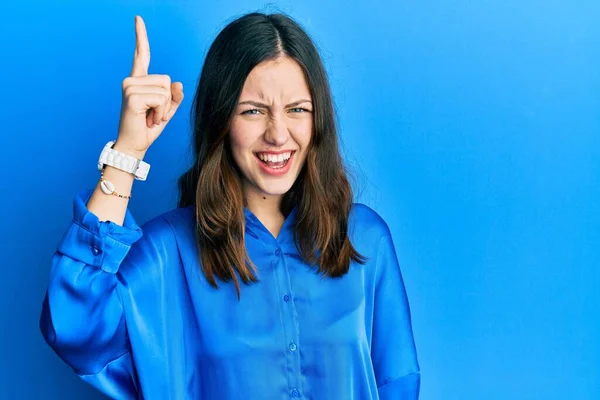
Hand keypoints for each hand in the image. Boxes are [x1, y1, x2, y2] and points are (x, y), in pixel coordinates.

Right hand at [115, 15, 183, 157]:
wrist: (135, 144)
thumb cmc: (148, 127)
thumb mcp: (166, 110)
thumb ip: (174, 97)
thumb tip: (178, 83)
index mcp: (139, 80)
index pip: (141, 54)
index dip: (140, 36)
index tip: (138, 18)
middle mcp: (132, 79)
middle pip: (166, 80)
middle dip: (167, 101)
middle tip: (153, 114)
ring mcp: (129, 85)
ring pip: (165, 90)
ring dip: (163, 108)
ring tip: (150, 117)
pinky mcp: (132, 95)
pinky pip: (160, 99)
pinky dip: (160, 112)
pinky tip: (148, 119)